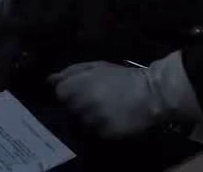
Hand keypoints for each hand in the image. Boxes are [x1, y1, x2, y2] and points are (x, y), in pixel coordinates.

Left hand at [48, 51, 202, 138]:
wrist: (152, 93)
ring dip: (90, 118)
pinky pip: (96, 132)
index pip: (59, 93)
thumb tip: (49, 79)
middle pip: (69, 110)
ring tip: (107, 110)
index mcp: (76, 87)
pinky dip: (102, 127)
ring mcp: (92, 121)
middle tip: (97, 99)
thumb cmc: (124, 77)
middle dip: (79, 105)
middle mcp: (80, 105)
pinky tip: (113, 118)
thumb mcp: (98, 67)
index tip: (83, 90)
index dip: (70, 91)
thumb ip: (72, 72)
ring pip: (81, 123)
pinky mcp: (104, 134)